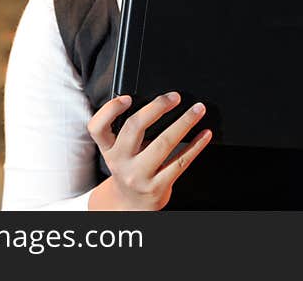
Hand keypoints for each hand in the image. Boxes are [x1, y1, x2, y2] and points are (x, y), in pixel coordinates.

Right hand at [87, 92, 211, 209]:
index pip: (98, 127)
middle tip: (175, 97)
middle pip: (134, 128)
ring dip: (184, 122)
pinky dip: (196, 145)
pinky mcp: (157, 187)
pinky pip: (181, 162)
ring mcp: (139, 175)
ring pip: (163, 143)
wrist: (131, 206)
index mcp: (109, 149)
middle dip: (157, 107)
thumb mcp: (120, 152)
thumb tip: (158, 103)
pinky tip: (204, 135)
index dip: (110, 109)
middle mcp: (120, 162)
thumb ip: (128, 131)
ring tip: (197, 110)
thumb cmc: (130, 171)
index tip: (128, 98)